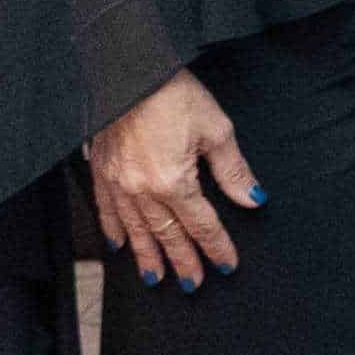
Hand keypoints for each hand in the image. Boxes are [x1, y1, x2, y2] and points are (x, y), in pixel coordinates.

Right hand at [83, 67, 259, 289]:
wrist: (130, 70)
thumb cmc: (175, 94)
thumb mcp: (217, 129)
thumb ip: (234, 171)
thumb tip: (253, 199)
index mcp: (173, 182)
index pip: (201, 224)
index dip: (216, 247)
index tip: (227, 265)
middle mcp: (141, 189)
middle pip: (167, 234)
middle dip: (182, 261)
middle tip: (193, 284)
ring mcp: (117, 182)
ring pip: (135, 229)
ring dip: (147, 255)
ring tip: (156, 278)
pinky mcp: (101, 170)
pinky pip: (105, 210)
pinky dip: (113, 230)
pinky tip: (120, 245)